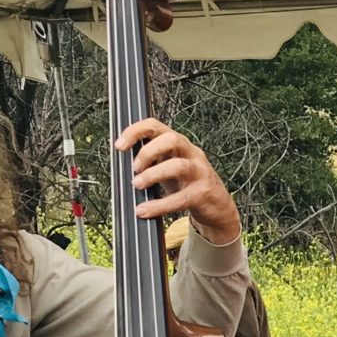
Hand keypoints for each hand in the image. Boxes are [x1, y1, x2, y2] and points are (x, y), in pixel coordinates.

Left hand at [117, 118, 240, 245]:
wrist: (218, 207)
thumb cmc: (188, 184)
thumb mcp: (168, 166)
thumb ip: (151, 161)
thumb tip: (121, 164)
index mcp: (179, 144)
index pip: (156, 126)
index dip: (135, 131)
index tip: (119, 145)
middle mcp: (191, 154)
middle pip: (172, 139)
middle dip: (148, 152)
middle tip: (134, 168)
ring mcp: (199, 173)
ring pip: (178, 166)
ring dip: (153, 175)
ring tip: (138, 185)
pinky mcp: (203, 193)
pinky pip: (180, 198)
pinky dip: (159, 205)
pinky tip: (145, 210)